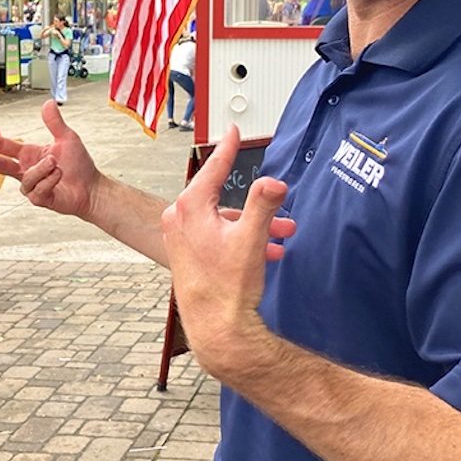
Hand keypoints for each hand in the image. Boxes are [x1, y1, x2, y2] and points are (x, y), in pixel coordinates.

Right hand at [0, 100, 99, 218]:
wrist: (92, 188)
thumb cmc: (79, 166)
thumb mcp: (67, 138)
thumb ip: (54, 122)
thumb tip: (48, 104)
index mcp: (30, 155)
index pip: (4, 147)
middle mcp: (28, 170)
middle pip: (3, 165)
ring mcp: (32, 186)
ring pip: (26, 178)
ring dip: (42, 169)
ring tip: (56, 165)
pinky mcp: (39, 198)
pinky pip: (37, 190)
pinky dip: (49, 181)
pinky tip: (58, 177)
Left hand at [160, 125, 294, 370]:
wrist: (216, 329)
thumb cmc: (228, 288)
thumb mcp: (252, 239)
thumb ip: (263, 205)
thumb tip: (273, 182)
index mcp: (190, 208)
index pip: (213, 168)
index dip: (228, 148)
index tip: (233, 131)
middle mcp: (179, 219)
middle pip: (222, 197)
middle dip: (256, 205)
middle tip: (281, 209)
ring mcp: (180, 238)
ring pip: (223, 219)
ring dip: (253, 224)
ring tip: (281, 235)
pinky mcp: (186, 254)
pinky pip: (217, 235)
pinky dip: (240, 238)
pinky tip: (264, 252)